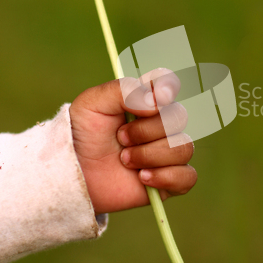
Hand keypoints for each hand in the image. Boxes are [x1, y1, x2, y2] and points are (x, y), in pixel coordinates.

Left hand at [70, 69, 196, 213]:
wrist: (74, 175)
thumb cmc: (83, 136)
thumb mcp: (92, 103)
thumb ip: (124, 90)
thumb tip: (157, 102)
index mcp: (146, 99)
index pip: (170, 83)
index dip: (169, 87)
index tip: (159, 98)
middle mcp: (162, 123)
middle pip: (178, 118)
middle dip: (146, 131)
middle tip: (120, 138)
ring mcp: (168, 151)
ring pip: (183, 148)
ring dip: (150, 155)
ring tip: (124, 161)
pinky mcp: (170, 179)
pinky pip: (187, 176)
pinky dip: (165, 177)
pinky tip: (142, 178)